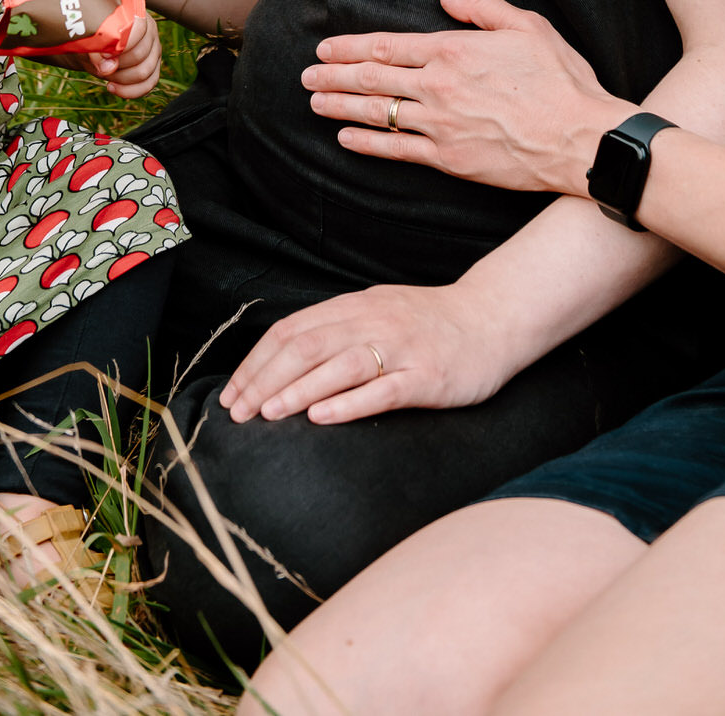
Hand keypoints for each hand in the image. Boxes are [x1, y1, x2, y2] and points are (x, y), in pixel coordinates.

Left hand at [88, 13, 162, 98]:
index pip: (138, 30)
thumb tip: (109, 68)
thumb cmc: (88, 38)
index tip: (104, 55)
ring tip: (105, 75)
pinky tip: (112, 88)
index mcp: (135, 15)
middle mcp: (149, 30)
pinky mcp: (154, 67)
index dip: (122, 46)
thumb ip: (96, 51)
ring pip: (145, 72)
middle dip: (117, 66)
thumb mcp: (87, 41)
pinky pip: (149, 84)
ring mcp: (154, 49)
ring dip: (121, 79)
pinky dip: (130, 91)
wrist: (89, 47)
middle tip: (101, 67)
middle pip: (140, 55)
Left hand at [220, 282, 510, 425]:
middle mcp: (372, 322)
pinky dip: (348, 403)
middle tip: (238, 413)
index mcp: (355, 307)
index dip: (257, 362)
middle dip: (265, 380)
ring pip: (338, 365)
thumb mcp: (378, 311)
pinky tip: (322, 418)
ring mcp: (400, 349)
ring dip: (298, 390)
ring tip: (268, 414)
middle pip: (306, 346)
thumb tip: (285, 357)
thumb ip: (338, 328)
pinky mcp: (426, 377)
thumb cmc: (430, 322)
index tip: (232, 393)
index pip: (292, 330)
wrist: (492, 318)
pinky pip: (383, 390)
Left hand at [301, 0, 626, 196]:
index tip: (324, 50)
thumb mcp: (527, 25)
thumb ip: (482, 6)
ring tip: (314, 104)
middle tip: (307, 76)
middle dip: (334, 77)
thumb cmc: (560, 79)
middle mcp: (438, 87)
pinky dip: (367, 144)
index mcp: (452, 50)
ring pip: (377, 114)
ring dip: (341, 108)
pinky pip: (397, 150)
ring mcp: (441, 126)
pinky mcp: (450, 159)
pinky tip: (346, 140)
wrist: (580, 139)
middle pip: (372, 80)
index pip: (386, 47)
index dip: (350, 48)